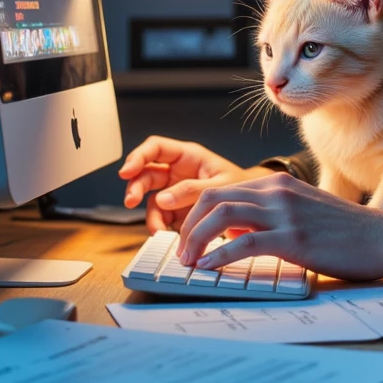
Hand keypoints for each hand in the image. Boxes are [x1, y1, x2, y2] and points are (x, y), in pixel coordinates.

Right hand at [118, 136, 258, 234]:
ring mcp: (175, 191)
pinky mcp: (177, 211)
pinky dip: (160, 226)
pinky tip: (164, 234)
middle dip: (135, 186)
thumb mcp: (222, 186)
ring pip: (150, 198)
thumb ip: (193, 190)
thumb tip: (162, 199)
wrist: (255, 208)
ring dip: (149, 213)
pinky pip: (161, 216)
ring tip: (157, 228)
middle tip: (130, 201)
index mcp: (188, 156)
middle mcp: (177, 172)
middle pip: (146, 173)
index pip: (156, 148)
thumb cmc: (242, 188)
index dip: (138, 157)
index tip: (127, 172)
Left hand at [175, 171, 382, 282]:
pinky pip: (244, 242)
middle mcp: (277, 190)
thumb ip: (270, 215)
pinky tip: (209, 269)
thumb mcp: (303, 211)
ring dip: (196, 240)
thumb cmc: (347, 231)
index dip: (195, 213)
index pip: (220, 188)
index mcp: (277, 183)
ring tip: (189, 263)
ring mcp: (285, 213)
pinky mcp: (294, 238)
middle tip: (181, 253)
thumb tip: (234, 231)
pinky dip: (219, 256)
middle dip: (187, 225)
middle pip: (212, 197)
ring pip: (221, 215)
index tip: (187, 237)